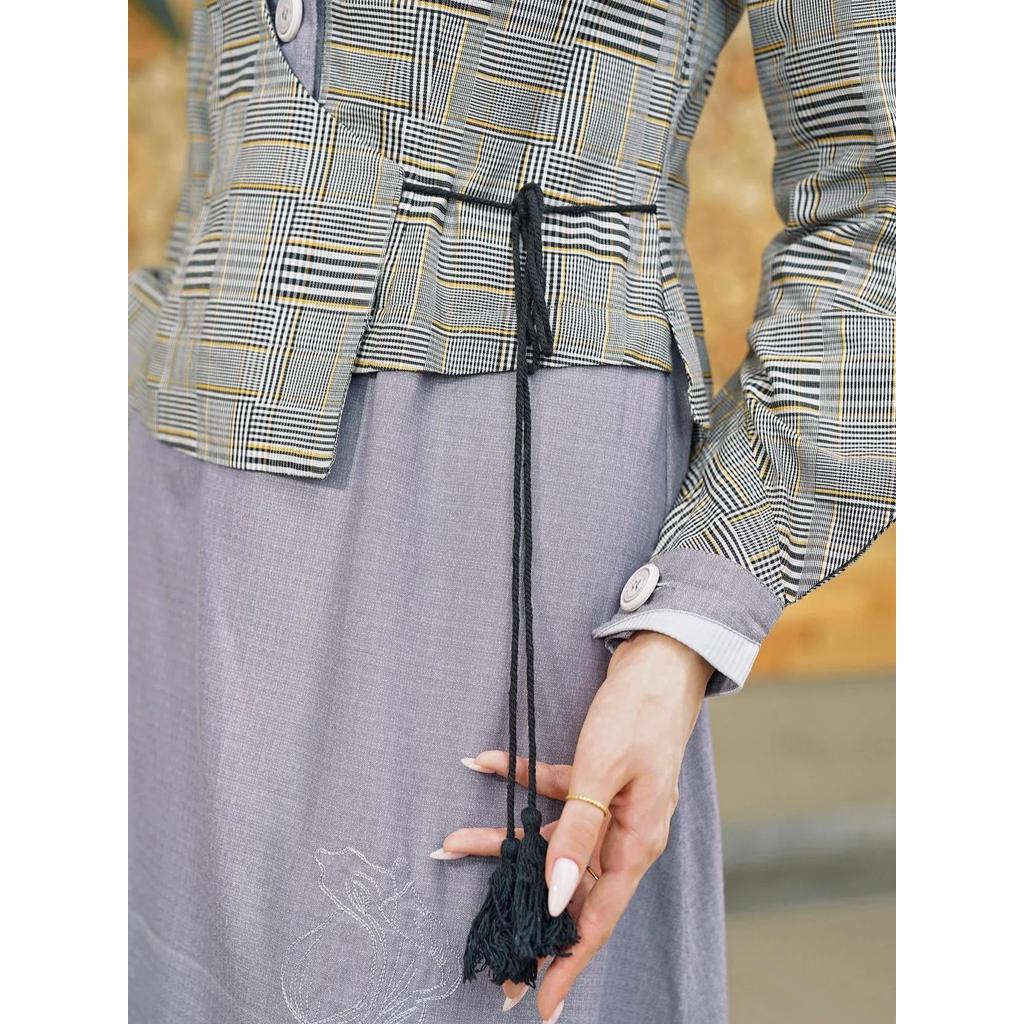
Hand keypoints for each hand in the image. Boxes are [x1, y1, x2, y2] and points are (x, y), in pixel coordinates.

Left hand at [435, 631, 710, 1020]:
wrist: (659, 660)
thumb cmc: (637, 714)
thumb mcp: (600, 774)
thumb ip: (576, 834)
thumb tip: (556, 895)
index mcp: (635, 843)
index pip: (597, 921)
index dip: (567, 964)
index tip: (539, 1005)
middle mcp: (624, 834)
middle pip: (570, 887)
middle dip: (526, 914)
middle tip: (492, 950)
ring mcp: (611, 807)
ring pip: (553, 840)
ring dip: (504, 839)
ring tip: (453, 843)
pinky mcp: (598, 779)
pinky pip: (555, 794)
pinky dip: (522, 783)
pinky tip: (485, 764)